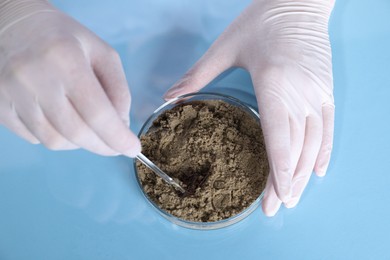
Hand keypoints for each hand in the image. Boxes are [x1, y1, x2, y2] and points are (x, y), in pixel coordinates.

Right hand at [0, 0, 139, 156]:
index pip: (96, 112)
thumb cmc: (65, 39)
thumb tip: (122, 125)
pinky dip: (56, 137)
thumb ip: (118, 89)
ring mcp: (11, 93)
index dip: (117, 137)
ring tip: (88, 128)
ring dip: (79, 143)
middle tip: (114, 145)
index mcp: (65, 59)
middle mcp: (34, 78)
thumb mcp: (102, 53)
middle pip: (75, 132)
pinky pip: (33, 138)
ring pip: (54, 141)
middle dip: (102, 146)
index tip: (132, 149)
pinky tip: (62, 120)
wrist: (13, 26)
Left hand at [164, 0, 334, 215]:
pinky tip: (317, 171)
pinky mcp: (326, 89)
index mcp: (274, 83)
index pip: (278, 136)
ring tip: (293, 197)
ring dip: (303, 174)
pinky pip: (328, 127)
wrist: (298, 1)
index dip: (277, 171)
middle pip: (295, 148)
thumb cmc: (262, 20)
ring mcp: (317, 93)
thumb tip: (169, 96)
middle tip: (276, 208)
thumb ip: (198, 74)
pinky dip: (324, 151)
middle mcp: (300, 93)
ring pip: (314, 143)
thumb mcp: (226, 45)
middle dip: (286, 183)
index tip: (273, 197)